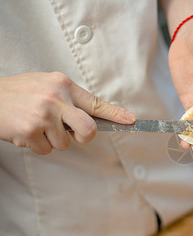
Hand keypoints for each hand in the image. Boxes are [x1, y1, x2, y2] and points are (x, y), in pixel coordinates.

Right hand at [0, 72, 135, 154]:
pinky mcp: (30, 131)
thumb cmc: (18, 93)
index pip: (96, 102)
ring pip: (65, 144)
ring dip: (52, 140)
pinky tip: (25, 130)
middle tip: (72, 134)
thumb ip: (68, 98)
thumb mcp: (46, 85)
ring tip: (36, 125)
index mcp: (64, 84)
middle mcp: (57, 98)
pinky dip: (37, 145)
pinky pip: (46, 150)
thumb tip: (89, 116)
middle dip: (84, 137)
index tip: (132, 120)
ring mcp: (44, 115)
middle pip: (89, 129)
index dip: (116, 114)